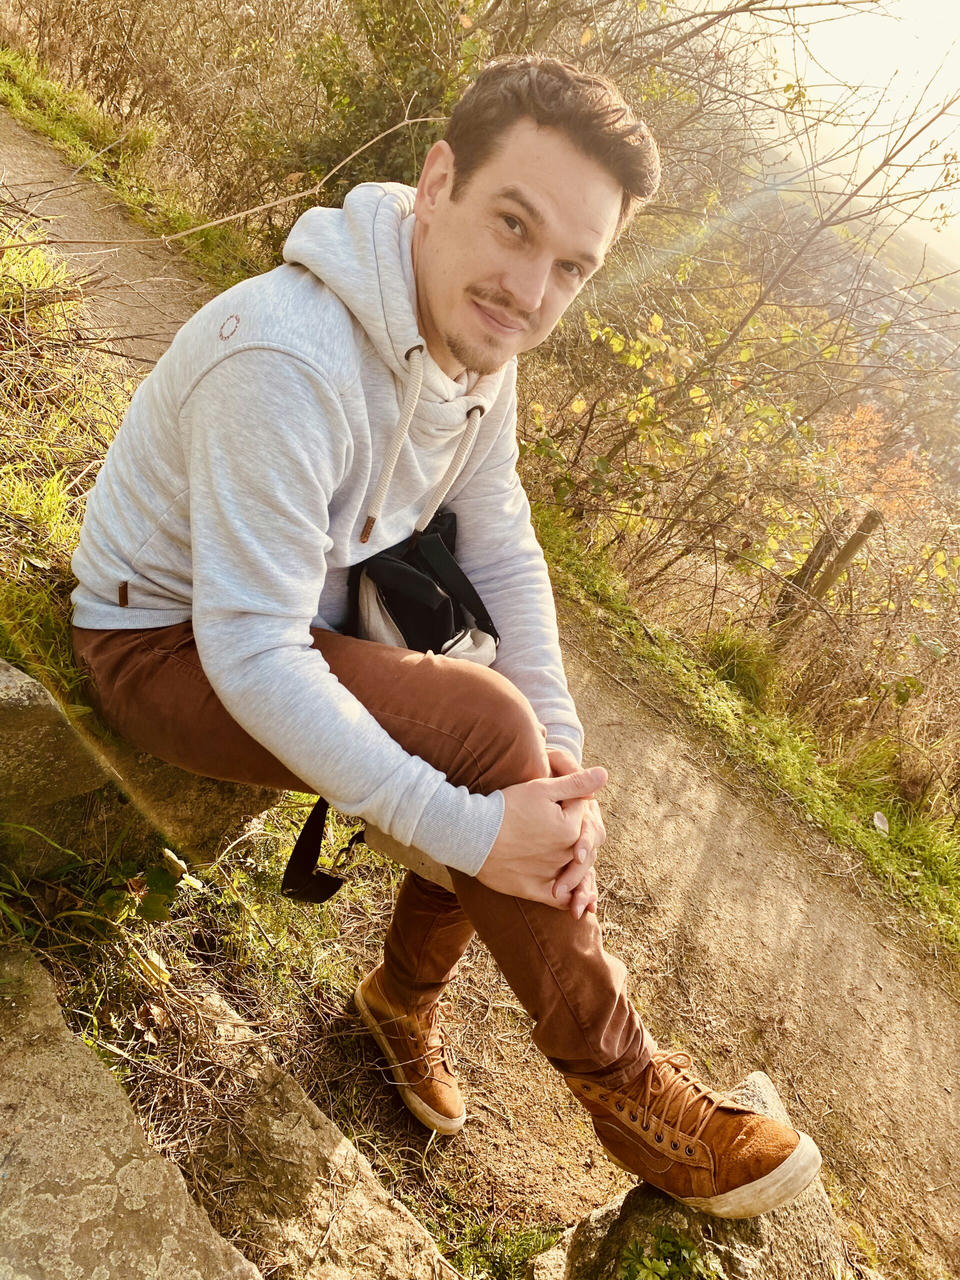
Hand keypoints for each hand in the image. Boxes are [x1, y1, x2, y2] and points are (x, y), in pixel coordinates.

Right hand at [477, 766, 607, 907]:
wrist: (473, 834)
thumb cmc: (507, 807)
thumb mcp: (542, 788)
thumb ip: (576, 783)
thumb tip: (604, 774)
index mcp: (573, 828)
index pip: (583, 813)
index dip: (573, 803)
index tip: (559, 800)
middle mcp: (567, 854)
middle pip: (582, 844)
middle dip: (579, 834)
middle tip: (562, 826)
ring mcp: (552, 874)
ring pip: (575, 873)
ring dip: (579, 869)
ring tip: (573, 861)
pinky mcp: (535, 890)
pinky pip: (560, 899)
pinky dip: (569, 898)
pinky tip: (571, 896)